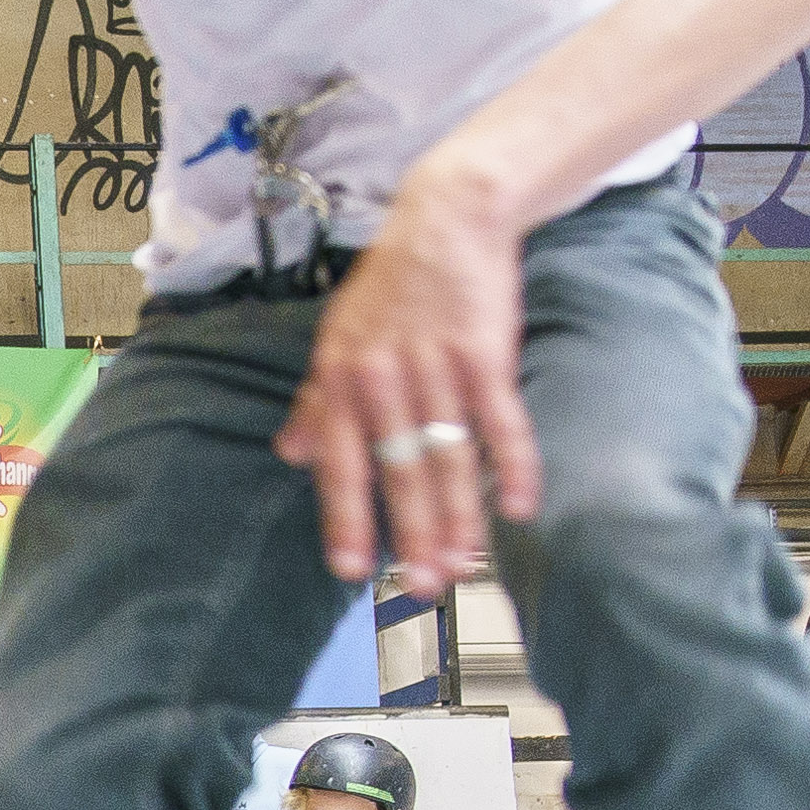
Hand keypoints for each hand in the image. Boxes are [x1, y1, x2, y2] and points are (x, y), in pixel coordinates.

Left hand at [275, 185, 539, 589]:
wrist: (445, 219)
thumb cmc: (388, 286)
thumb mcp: (336, 338)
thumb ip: (316, 401)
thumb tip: (289, 454)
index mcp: (342, 380)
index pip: (341, 464)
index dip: (346, 520)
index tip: (350, 571)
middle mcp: (384, 380)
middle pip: (400, 472)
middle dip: (410, 536)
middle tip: (419, 590)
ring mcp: (437, 368)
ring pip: (449, 458)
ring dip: (459, 517)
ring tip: (463, 567)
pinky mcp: (485, 355)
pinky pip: (502, 420)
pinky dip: (514, 464)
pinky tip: (521, 507)